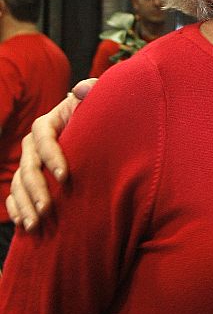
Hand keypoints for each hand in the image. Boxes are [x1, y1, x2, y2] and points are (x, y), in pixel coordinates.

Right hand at [5, 78, 95, 229]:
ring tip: (35, 224)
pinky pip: (15, 195)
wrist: (92, 129)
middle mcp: (33, 143)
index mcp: (47, 123)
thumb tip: (80, 89)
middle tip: (47, 208)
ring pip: (19, 184)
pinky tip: (24, 224)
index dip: (52, 156)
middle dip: (36, 188)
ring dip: (25, 204)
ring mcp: (28, 162)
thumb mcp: (95, 101)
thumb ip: (91, 92)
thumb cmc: (96, 114)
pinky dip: (17, 209)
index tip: (64, 176)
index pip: (44, 139)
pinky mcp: (28, 178)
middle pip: (28, 166)